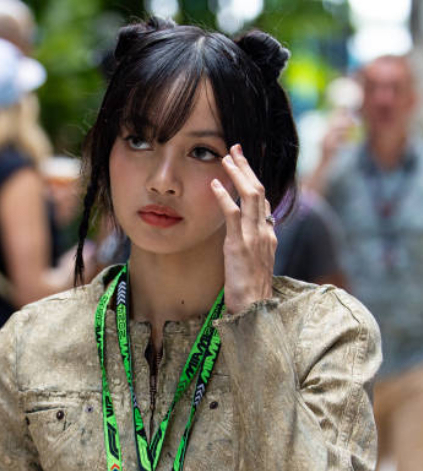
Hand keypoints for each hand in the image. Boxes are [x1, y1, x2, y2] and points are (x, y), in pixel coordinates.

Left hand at [211, 144, 276, 313]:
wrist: (255, 309)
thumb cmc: (252, 288)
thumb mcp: (256, 261)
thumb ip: (254, 242)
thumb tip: (247, 228)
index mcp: (268, 234)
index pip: (263, 200)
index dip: (254, 179)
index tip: (244, 164)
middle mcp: (264, 231)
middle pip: (259, 190)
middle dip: (247, 167)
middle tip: (236, 149)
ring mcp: (254, 237)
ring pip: (250, 196)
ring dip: (238, 174)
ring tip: (226, 157)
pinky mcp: (239, 245)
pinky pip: (233, 215)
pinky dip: (224, 197)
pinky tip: (215, 184)